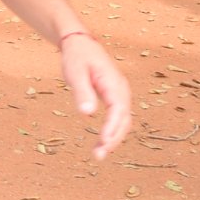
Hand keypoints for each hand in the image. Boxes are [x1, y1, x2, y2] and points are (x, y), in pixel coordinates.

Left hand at [60, 34, 131, 160]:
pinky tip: (101, 143)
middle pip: (123, 120)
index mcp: (114, 83)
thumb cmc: (77, 56)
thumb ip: (82, 92)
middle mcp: (122, 90)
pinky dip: (111, 132)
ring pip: (122, 122)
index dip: (112, 127)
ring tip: (98, 154)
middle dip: (113, 139)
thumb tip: (87, 114)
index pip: (118, 109)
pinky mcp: (114, 98)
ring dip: (113, 139)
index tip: (103, 142)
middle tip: (98, 155)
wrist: (79, 43)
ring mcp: (120, 95)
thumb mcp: (75, 72)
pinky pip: (117, 118)